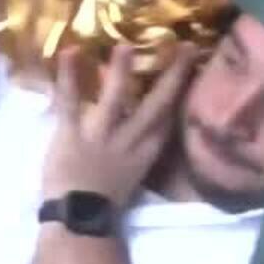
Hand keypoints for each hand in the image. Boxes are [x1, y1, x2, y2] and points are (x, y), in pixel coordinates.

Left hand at [44, 43, 196, 207]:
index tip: (195, 68)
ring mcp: (102, 135)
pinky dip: (68, 77)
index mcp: (146, 152)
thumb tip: (147, 129)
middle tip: (186, 47)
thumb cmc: (102, 201)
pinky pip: (70, 101)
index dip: (182, 94)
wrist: (79, 219)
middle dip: (174, 76)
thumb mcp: (132, 175)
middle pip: (157, 104)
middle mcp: (130, 140)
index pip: (168, 119)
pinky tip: (69, 52)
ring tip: (125, 44)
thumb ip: (138, 151)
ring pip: (116, 98)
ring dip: (121, 70)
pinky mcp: (73, 134)